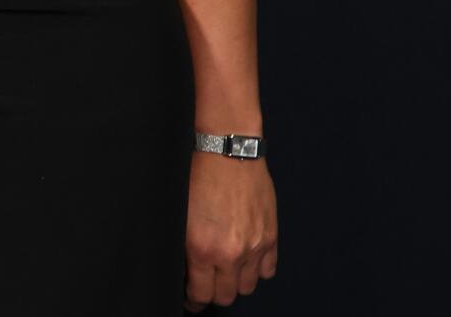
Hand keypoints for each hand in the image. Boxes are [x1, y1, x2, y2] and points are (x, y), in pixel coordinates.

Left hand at [185, 154, 278, 309]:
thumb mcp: (180, 214)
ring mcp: (255, 246)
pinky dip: (257, 269)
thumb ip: (185, 247)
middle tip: (206, 282)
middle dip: (214, 292)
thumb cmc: (198, 174)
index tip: (191, 297)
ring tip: (225, 270)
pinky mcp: (271, 236)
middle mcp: (231, 253)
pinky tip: (245, 258)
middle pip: (227, 295)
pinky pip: (268, 270)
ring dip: (236, 282)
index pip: (201, 294)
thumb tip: (185, 269)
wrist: (227, 150)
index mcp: (202, 249)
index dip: (194, 299)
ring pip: (248, 286)